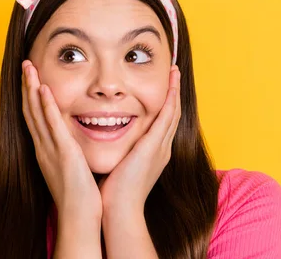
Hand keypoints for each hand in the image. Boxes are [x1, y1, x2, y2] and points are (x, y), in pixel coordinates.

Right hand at [21, 60, 102, 222]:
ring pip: (36, 113)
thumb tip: (70, 144)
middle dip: (26, 85)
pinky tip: (43, 90)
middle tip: (25, 63)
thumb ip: (67, 153)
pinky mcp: (63, 153)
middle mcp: (42, 146)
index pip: (34, 116)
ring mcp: (50, 149)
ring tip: (29, 67)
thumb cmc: (78, 196)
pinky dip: (46, 107)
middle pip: (30, 109)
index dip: (30, 95)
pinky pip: (52, 125)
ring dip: (31, 89)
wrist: (78, 217)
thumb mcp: (69, 168)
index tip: (30, 76)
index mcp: (45, 149)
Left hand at [98, 65, 181, 216]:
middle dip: (174, 91)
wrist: (119, 210)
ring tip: (174, 70)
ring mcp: (161, 147)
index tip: (164, 85)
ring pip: (172, 111)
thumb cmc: (114, 192)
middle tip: (174, 70)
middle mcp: (162, 148)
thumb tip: (106, 140)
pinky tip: (170, 84)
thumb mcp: (119, 166)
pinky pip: (166, 116)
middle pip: (172, 113)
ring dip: (174, 89)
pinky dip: (170, 98)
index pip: (162, 122)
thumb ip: (119, 152)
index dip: (165, 102)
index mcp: (154, 153)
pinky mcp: (154, 146)